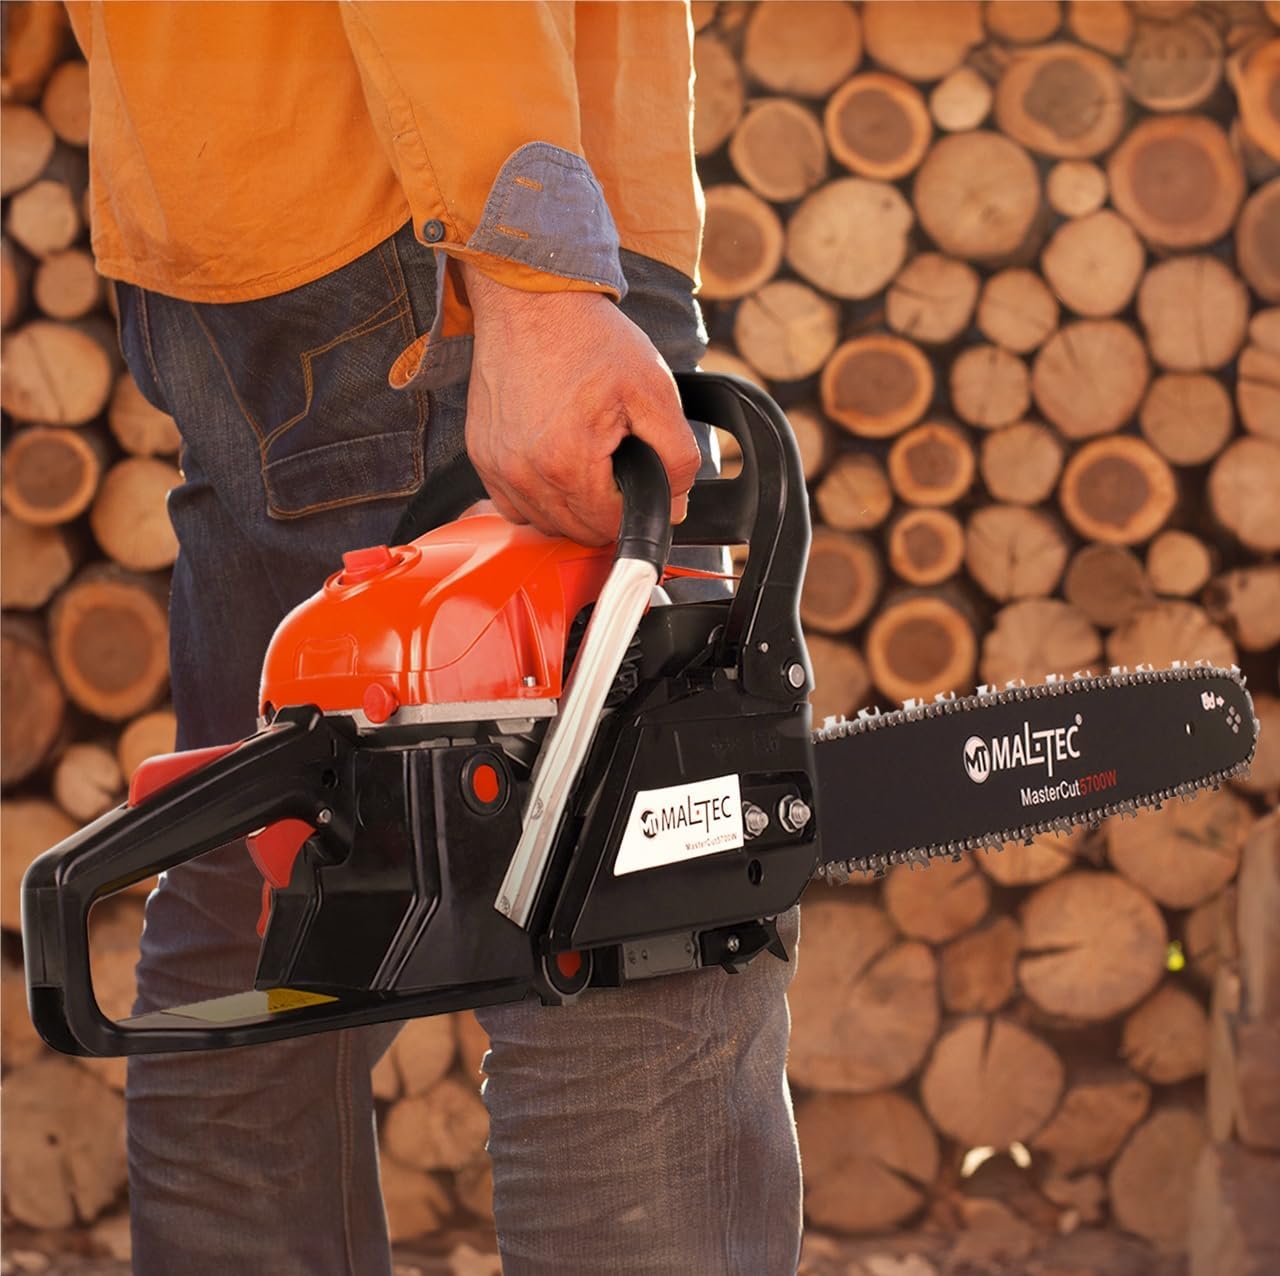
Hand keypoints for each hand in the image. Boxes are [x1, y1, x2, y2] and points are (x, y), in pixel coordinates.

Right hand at [461, 263, 701, 545]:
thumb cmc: (589, 339)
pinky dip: (538, 499)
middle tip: (620, 469)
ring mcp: (497, 467)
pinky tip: (556, 468)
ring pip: (545, 524)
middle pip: (578, 532)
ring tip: (590, 466)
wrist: (531, 300)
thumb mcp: (655, 391)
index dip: (639, 511)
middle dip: (608, 511)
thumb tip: (676, 504)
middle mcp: (524, 474)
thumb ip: (677, 457)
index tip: (645, 482)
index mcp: (567, 463)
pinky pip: (512, 506)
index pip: (611, 527)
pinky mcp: (481, 457)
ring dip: (573, 509)